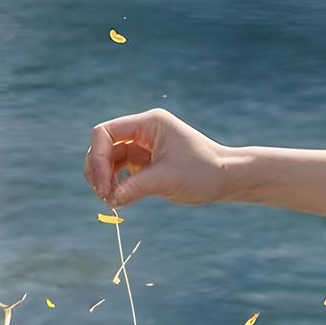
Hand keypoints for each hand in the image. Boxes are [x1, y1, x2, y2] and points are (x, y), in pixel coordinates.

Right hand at [85, 109, 230, 207]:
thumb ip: (135, 188)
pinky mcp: (146, 162)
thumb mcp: (167, 180)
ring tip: (110, 200)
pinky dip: (115, 184)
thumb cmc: (203, 172)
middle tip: (104, 196)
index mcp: (149, 123)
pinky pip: (121, 170)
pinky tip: (118, 199)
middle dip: (99, 170)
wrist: (227, 178)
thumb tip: (110, 201)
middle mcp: (144, 130)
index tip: (104, 185)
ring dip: (105, 179)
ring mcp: (144, 145)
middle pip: (104, 145)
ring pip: (110, 159)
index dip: (98, 157)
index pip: (106, 132)